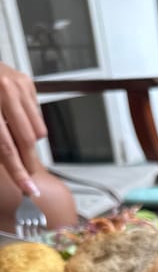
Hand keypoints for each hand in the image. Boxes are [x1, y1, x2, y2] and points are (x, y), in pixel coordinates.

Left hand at [0, 62, 46, 196]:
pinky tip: (15, 116)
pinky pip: (37, 115)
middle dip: (27, 161)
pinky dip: (28, 121)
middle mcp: (5, 91)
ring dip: (28, 140)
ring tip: (14, 134)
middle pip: (27, 140)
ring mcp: (19, 85)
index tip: (29, 189)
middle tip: (27, 172)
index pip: (6, 148)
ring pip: (38, 131)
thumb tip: (9, 163)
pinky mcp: (27, 82)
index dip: (18, 172)